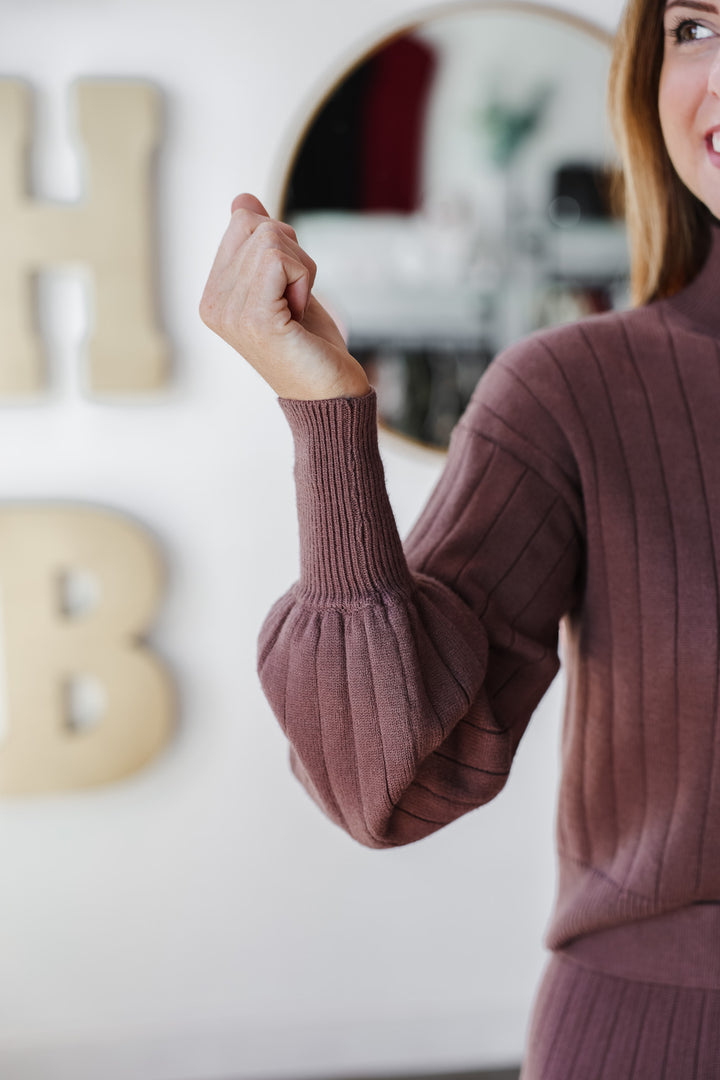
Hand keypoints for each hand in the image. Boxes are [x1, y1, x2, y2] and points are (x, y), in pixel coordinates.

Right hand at [199, 194, 370, 399]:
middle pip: (256, 225)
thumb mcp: (285, 283)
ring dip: (302, 269)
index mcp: (213, 294)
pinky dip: (304, 278)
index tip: (286, 291)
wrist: (328, 393)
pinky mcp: (254, 317)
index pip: (243, 222)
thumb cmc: (310, 344)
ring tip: (297, 310)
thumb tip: (242, 199)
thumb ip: (261, 244)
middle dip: (293, 254)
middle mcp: (212, 303)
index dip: (282, 247)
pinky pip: (282, 259)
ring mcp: (229, 312)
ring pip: (271, 238)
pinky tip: (300, 313)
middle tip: (295, 300)